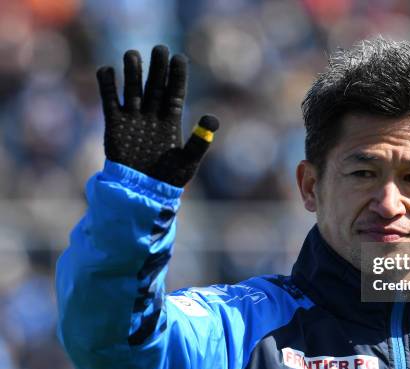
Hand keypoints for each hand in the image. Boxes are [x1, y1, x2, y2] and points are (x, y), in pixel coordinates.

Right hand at [96, 45, 218, 186]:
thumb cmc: (169, 178)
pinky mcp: (114, 124)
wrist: (142, 192)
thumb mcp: (188, 161)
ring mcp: (133, 118)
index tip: (179, 58)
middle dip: (157, 67)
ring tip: (132, 55)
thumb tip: (213, 119)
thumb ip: (200, 141)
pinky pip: (110, 101)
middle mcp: (153, 115)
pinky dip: (107, 86)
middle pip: (155, 85)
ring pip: (133, 89)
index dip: (177, 76)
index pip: (175, 92)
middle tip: (159, 48)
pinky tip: (107, 71)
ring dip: (132, 72)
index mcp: (172, 120)